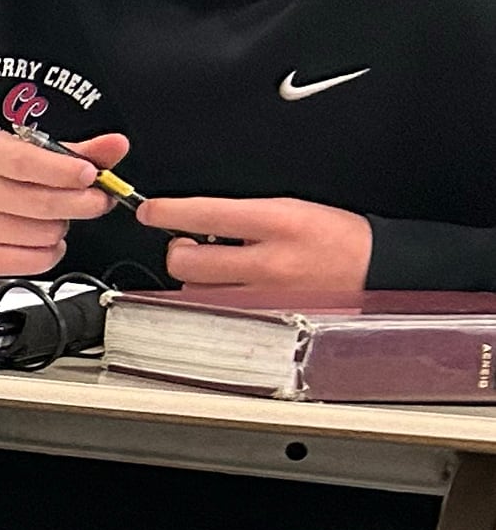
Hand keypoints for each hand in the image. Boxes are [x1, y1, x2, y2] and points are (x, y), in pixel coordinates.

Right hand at [0, 129, 128, 276]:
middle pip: (40, 203)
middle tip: (99, 200)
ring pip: (44, 235)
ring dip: (62, 227)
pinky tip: (43, 238)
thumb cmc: (1, 175)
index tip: (91, 175)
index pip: (24, 163)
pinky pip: (37, 261)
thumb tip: (116, 145)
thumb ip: (78, 151)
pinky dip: (51, 251)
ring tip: (55, 217)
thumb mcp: (34, 152)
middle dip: (82, 203)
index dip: (62, 171)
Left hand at [131, 192, 373, 295]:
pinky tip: (230, 289)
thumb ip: (243, 215)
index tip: (150, 212)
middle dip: (178, 251)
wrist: (379, 269)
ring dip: (196, 280)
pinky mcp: (266, 320)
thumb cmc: (338, 237)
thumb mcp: (293, 208)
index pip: (204, 215)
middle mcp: (268, 263)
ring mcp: (265, 297)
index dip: (167, 212)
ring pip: (195, 293)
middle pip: (187, 262)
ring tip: (218, 269)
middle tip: (188, 245)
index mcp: (278, 223)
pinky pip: (218, 314)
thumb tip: (194, 220)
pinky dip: (213, 301)